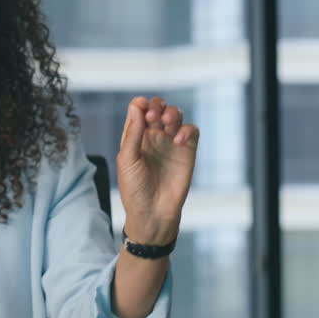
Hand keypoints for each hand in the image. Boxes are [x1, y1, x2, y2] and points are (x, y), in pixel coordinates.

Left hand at [116, 96, 199, 245]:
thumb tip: (136, 106)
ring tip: (167, 123)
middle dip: (157, 105)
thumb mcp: (127, 160)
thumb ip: (132, 133)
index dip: (141, 104)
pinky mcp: (186, 151)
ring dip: (172, 113)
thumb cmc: (135, 189)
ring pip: (176, 115)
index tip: (142, 107)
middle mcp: (153, 137)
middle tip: (154, 115)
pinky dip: (186, 129)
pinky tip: (177, 139)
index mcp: (135, 137)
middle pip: (158, 108)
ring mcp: (170, 143)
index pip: (139, 110)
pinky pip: (191, 130)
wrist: (153, 212)